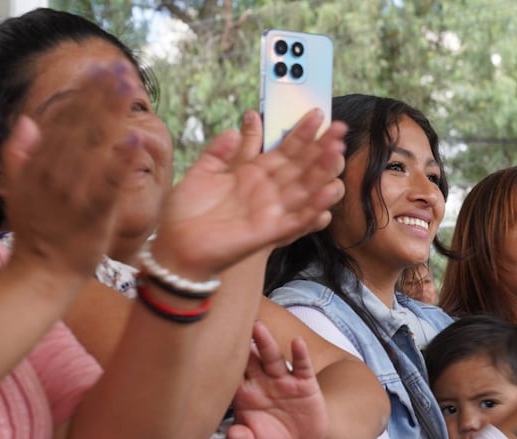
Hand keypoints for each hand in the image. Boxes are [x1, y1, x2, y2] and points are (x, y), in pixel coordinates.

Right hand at [0, 63, 139, 280]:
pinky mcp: (94, 212)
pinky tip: (135, 139)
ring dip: (112, 115)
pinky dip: (121, 161)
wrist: (42, 272)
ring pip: (94, 146)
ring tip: (129, 89)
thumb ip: (21, 154)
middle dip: (102, 95)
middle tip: (121, 69)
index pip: (64, 120)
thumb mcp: (20, 188)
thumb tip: (27, 120)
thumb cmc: (38, 231)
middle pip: (81, 125)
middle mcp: (56, 172)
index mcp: (42, 164)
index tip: (100, 70)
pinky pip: (109, 183)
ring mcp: (75, 191)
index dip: (83, 93)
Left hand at [150, 108, 345, 279]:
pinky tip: (327, 193)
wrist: (176, 246)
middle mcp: (267, 191)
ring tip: (336, 153)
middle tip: (340, 129)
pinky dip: (313, 209)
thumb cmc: (187, 213)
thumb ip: (220, 151)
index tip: (317, 114)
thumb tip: (234, 128)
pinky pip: (297, 221)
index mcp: (253, 174)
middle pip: (302, 166)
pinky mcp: (269, 233)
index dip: (301, 133)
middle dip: (321, 148)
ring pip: (305, 190)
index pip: (284, 149)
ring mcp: (271, 212)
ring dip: (323, 172)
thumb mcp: (202, 173)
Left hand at [226, 321, 328, 438]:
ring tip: (258, 327)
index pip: (230, 376)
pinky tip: (297, 342)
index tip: (206, 348)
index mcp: (245, 395)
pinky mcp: (305, 383)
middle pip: (249, 360)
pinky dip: (300, 354)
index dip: (219, 364)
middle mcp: (262, 382)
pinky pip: (302, 366)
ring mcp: (283, 380)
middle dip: (240, 344)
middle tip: (227, 325)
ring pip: (272, 358)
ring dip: (265, 342)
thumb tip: (232, 436)